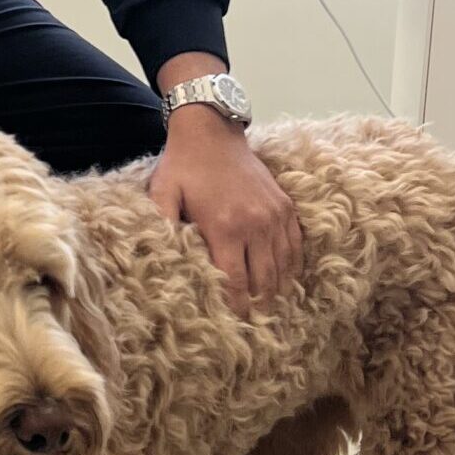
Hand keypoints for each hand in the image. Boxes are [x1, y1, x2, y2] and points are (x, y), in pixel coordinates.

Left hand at [147, 109, 302, 311]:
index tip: (236, 322)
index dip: (236, 304)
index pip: (235, 280)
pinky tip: (286, 278)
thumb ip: (161, 224)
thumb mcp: (163, 193)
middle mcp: (255, 224)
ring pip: (283, 264)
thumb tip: (159, 258)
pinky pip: (295, 244)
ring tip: (271, 307)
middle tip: (256, 322)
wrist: (212, 132)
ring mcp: (274, 214)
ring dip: (278, 288)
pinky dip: (292, 264)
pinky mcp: (285, 206)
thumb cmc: (183, 166)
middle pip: (263, 278)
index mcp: (225, 226)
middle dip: (259, 303)